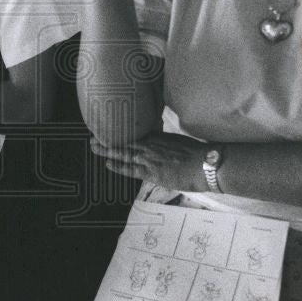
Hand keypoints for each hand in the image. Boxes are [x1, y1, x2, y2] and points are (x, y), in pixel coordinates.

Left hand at [91, 132, 206, 191]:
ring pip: (123, 152)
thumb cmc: (199, 155)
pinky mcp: (151, 172)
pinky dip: (118, 166)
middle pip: (125, 140)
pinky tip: (108, 163)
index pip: (136, 132)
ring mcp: (150, 158)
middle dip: (108, 138)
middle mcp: (152, 145)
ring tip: (94, 146)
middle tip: (94, 136)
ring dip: (107, 150)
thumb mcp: (181, 142)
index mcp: (159, 137)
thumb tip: (163, 139)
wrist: (207, 164)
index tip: (112, 128)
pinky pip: (130, 169)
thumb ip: (168, 141)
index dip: (122, 131)